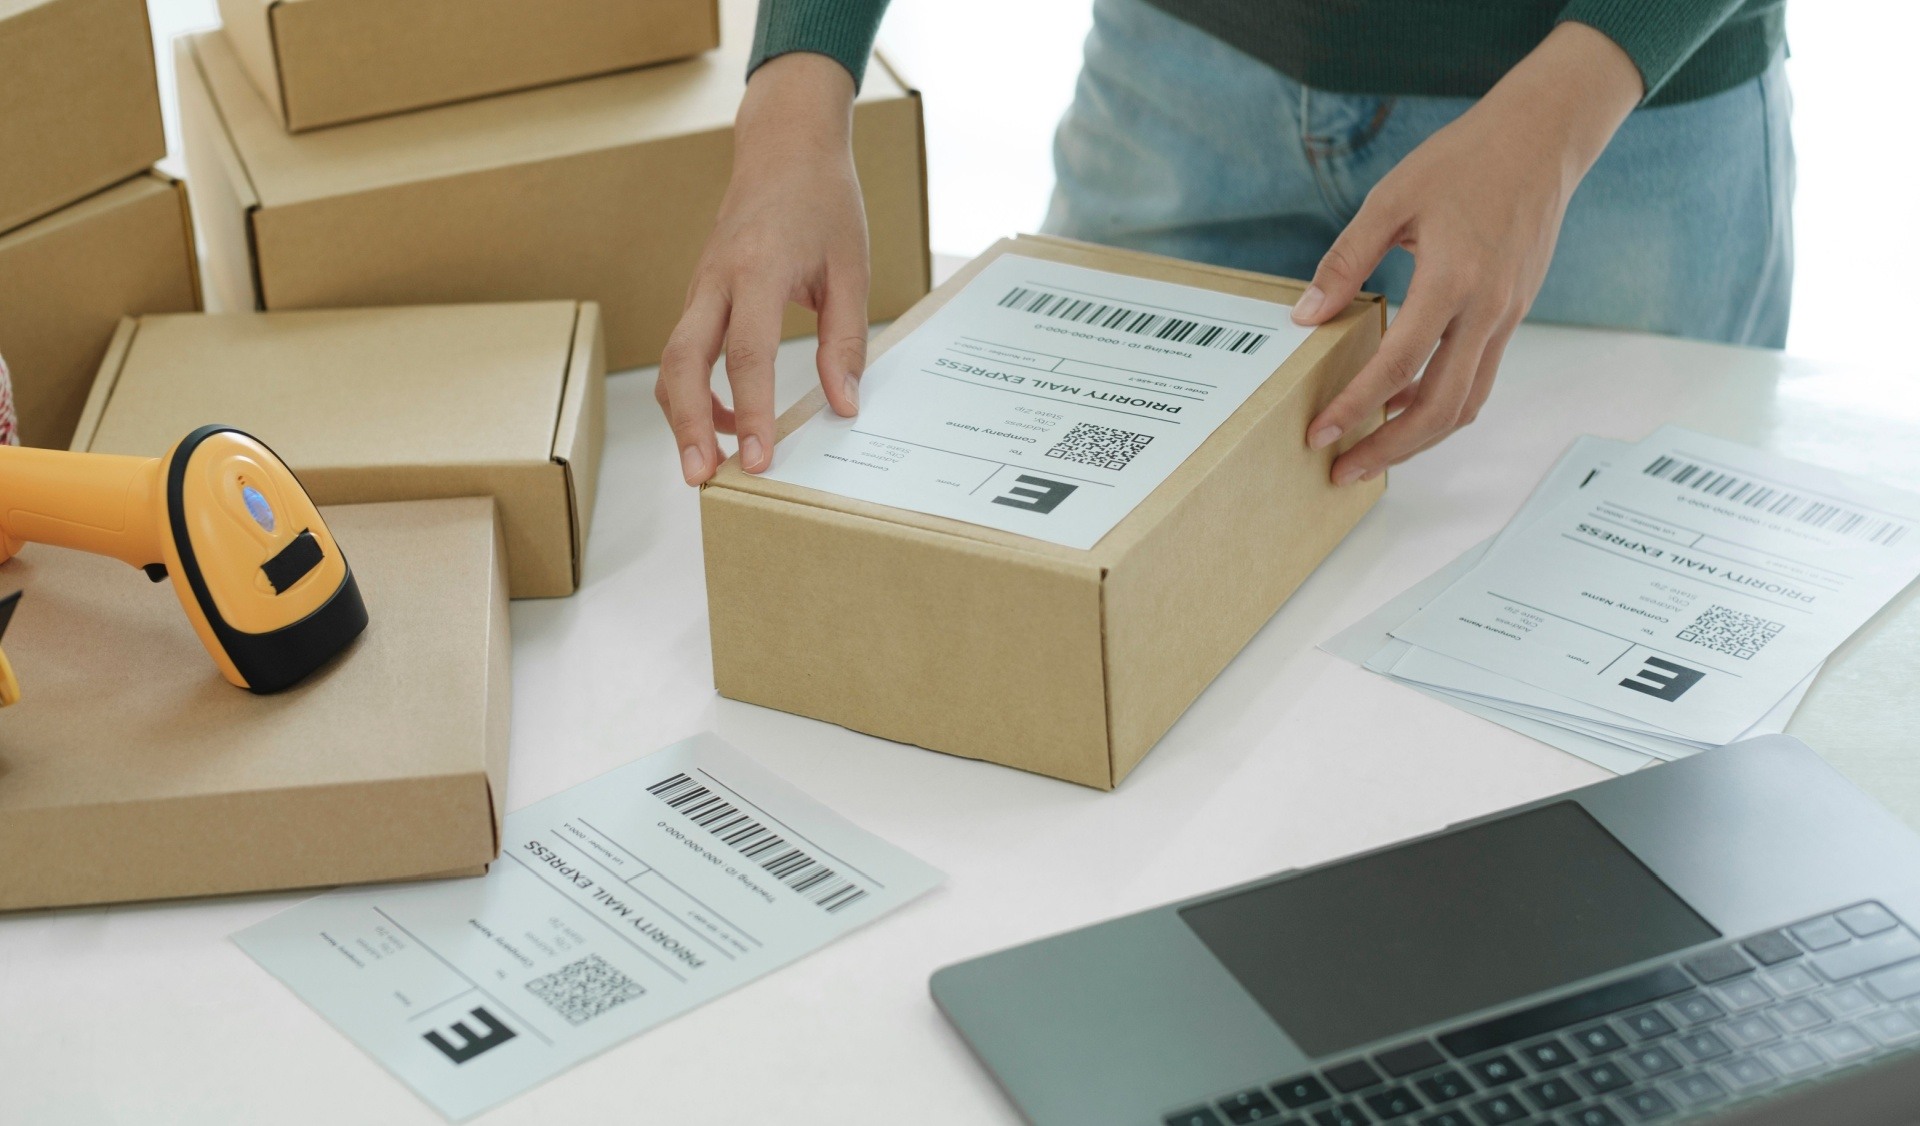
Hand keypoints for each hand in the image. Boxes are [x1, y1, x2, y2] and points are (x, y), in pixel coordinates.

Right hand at [656, 53, 868, 484]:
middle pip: (684, 362)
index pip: (748, 352)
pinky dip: (694, 394)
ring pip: (673, 362)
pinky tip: (724, 422)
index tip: (761, 458)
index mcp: (759, 268)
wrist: (783, 146)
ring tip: (709, 466)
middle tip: (704, 477)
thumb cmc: (822, 201)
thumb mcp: (851, 267)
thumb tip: (844, 405)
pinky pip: (684, 352)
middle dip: (688, 425)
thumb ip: (845, 340)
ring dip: (683, 417)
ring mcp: (700, 288)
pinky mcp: (698, 297)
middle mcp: (717, 280)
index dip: (750, 411)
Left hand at [1293, 22, 1643, 484]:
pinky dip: (1440, 402)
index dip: (1356, 405)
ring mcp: (1506, 317)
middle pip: (1442, 408)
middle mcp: (1487, 309)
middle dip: (1389, 448)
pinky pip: (1476, 378)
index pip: (1398, 363)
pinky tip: (1401, 402)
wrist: (1542, 140)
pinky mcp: (1512, 316)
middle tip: (1343, 470)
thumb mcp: (1391, 199)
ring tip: (1371, 452)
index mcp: (1453, 278)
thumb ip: (1346, 261)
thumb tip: (1306, 316)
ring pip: (1466, 403)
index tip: (1320, 433)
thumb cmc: (1465, 160)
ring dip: (1418, 437)